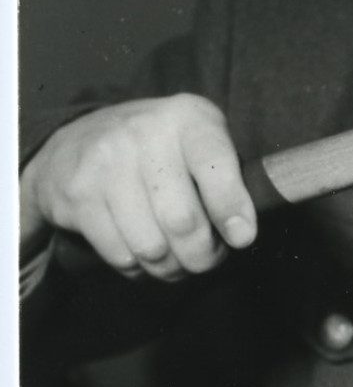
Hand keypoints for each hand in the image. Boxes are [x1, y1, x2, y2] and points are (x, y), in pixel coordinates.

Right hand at [22, 95, 255, 277]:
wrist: (78, 139)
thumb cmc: (161, 149)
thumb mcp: (201, 141)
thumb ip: (230, 176)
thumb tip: (242, 233)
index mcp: (188, 118)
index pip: (214, 165)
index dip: (231, 207)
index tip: (242, 238)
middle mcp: (143, 133)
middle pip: (182, 220)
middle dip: (202, 255)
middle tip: (206, 260)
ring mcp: (104, 162)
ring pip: (151, 246)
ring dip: (171, 268)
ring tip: (177, 261)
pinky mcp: (76, 194)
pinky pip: (119, 254)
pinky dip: (138, 269)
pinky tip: (144, 257)